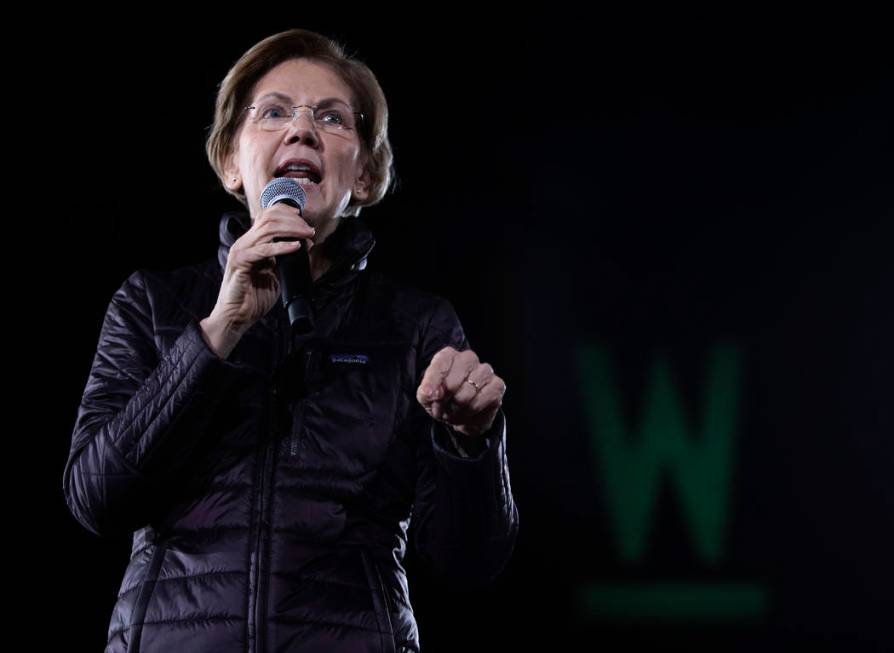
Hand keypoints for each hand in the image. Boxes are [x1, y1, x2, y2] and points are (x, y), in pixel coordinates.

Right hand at [211, 204, 316, 330]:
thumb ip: (283, 258)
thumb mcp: (274, 273)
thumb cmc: (254, 298)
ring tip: (306, 236)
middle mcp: (245, 243)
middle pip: (270, 218)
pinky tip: (295, 247)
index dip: (286, 212)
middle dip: (294, 221)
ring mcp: (241, 251)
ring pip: (268, 228)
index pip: (267, 215)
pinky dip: (281, 247)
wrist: (236, 317)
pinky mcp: (240, 263)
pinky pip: (263, 250)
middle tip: (310, 231)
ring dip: (291, 230)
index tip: (304, 220)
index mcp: (251, 243)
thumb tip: (302, 246)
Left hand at [416, 346, 506, 439]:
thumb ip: (427, 392)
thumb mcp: (427, 397)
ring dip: (458, 409)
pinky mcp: (497, 385)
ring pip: (468, 393)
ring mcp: (485, 370)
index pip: (441, 364)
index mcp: (448, 356)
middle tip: (444, 408)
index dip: (433, 382)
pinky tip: (468, 412)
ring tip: (454, 412)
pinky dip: (473, 411)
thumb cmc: (442, 400)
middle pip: (453, 382)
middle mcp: (468, 358)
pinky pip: (484, 399)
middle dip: (446, 401)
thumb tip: (432, 393)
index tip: (430, 396)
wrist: (460, 414)